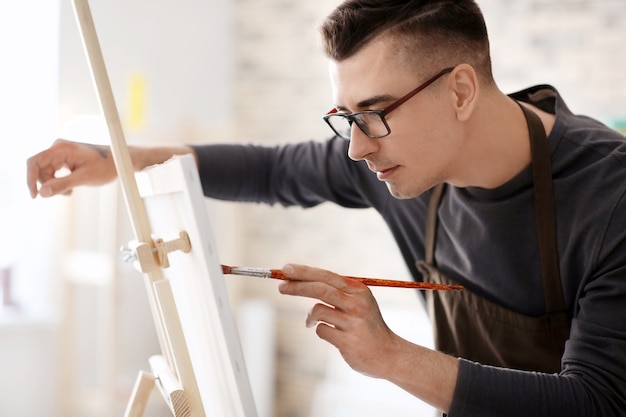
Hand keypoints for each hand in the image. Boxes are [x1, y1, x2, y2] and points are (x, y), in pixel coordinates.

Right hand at [26, 139, 116, 197]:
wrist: (119, 162)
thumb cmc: (106, 167)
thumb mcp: (84, 178)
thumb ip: (62, 185)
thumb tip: (42, 193)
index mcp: (61, 148)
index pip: (34, 162)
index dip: (30, 179)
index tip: (34, 196)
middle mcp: (58, 148)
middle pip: (39, 169)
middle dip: (48, 184)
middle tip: (66, 193)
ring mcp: (61, 153)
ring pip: (46, 173)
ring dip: (54, 185)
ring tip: (71, 191)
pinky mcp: (64, 159)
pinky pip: (53, 172)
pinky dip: (59, 182)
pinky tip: (70, 188)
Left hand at [278, 263, 397, 377]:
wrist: (388, 354)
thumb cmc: (367, 327)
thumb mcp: (359, 302)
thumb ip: (338, 292)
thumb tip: (304, 280)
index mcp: (358, 290)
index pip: (327, 276)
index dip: (305, 272)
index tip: (286, 269)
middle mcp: (357, 303)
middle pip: (321, 289)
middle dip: (298, 286)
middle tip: (281, 287)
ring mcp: (353, 322)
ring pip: (318, 310)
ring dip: (310, 317)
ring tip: (311, 322)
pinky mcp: (348, 341)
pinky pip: (321, 330)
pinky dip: (320, 331)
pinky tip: (333, 335)